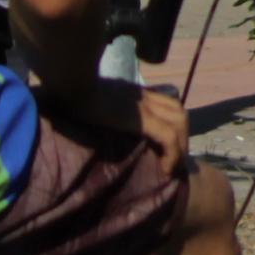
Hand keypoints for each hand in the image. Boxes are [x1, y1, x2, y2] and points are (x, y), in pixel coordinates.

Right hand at [61, 79, 192, 168]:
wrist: (72, 84)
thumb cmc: (74, 93)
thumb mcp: (96, 98)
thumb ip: (106, 106)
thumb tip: (101, 122)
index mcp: (136, 92)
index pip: (167, 104)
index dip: (173, 124)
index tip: (169, 147)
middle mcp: (145, 97)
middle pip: (178, 113)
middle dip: (182, 137)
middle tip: (175, 160)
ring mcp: (146, 106)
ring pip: (180, 123)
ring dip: (181, 147)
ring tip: (171, 168)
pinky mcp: (143, 118)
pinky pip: (168, 137)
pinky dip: (172, 154)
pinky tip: (165, 170)